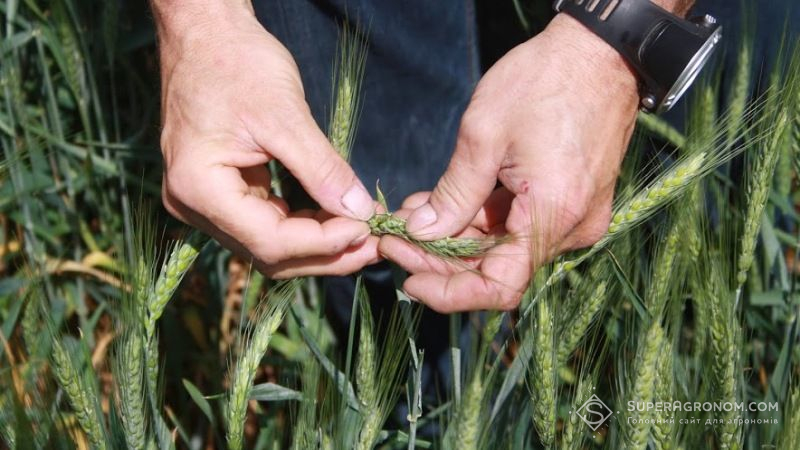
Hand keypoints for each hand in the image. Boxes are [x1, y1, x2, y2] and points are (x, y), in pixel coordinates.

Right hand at [156, 3, 377, 277]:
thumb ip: (322, 169)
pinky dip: (301, 226)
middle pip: (267, 252)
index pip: (268, 240)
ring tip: (362, 234)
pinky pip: (264, 222)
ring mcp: (203, 201)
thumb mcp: (284, 115)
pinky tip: (335, 220)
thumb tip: (360, 212)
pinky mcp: (219, 192)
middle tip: (373, 245)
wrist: (204, 32)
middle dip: (324, 253)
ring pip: (267, 244)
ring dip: (316, 244)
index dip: (322, 243)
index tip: (366, 229)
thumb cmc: (235, 61)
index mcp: (198, 187)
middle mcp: (192, 205)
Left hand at [379, 14, 639, 311]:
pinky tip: (443, 202)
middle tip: (396, 238)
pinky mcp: (573, 201)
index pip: (500, 286)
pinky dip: (481, 219)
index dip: (451, 293)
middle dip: (442, 257)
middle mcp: (572, 227)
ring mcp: (576, 216)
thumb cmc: (544, 80)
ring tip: (411, 214)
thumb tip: (420, 232)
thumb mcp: (484, 135)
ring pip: (506, 246)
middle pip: (498, 267)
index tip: (409, 279)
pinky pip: (521, 224)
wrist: (600, 51)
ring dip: (457, 235)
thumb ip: (453, 194)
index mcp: (555, 214)